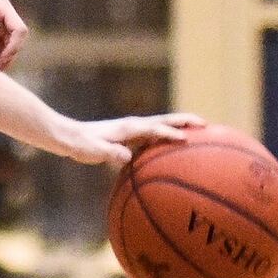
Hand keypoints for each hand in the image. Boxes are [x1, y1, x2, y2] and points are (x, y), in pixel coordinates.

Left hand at [56, 112, 206, 165]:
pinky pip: (156, 134)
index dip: (169, 134)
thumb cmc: (80, 145)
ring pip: (163, 125)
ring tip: (202, 131)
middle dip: (185, 121)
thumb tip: (127, 157)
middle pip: (165, 120)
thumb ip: (110, 152)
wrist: (70, 136)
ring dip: (181, 125)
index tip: (186, 139)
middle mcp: (134, 125)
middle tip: (207, 124)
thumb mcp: (93, 151)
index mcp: (128, 128)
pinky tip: (177, 145)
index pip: (154, 129)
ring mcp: (134, 129)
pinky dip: (169, 135)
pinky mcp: (132, 135)